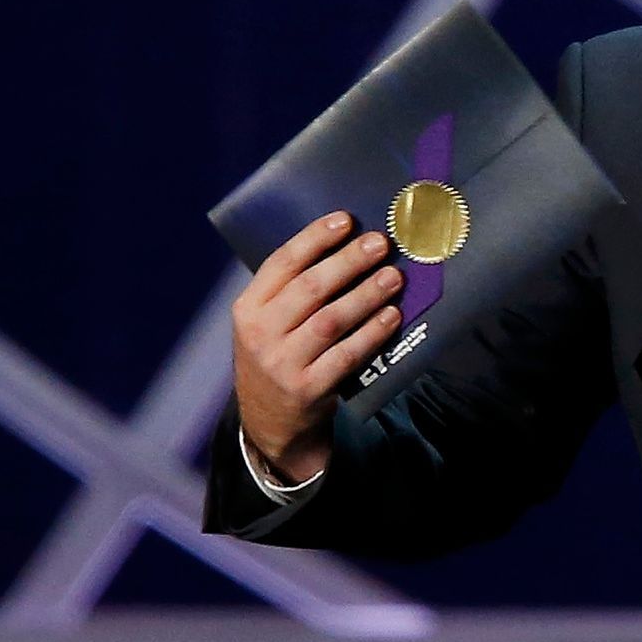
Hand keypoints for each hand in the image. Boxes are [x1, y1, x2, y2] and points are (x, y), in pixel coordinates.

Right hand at [230, 211, 405, 482]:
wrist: (268, 421)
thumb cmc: (279, 354)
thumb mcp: (269, 322)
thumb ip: (294, 290)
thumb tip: (348, 244)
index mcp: (248, 307)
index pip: (281, 263)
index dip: (314, 238)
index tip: (346, 219)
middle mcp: (259, 334)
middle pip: (309, 288)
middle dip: (349, 262)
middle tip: (380, 243)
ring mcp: (282, 364)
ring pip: (331, 321)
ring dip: (366, 295)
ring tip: (394, 277)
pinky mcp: (307, 390)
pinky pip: (346, 356)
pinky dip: (372, 334)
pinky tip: (392, 316)